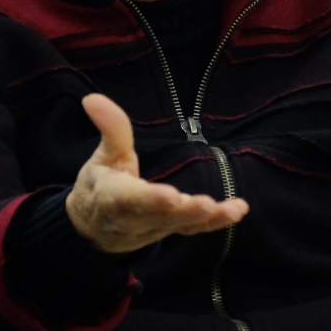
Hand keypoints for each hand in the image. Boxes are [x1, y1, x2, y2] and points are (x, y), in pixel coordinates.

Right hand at [65, 93, 248, 253]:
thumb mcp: (102, 156)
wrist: (93, 228)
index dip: (150, 199)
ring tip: (229, 209)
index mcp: (113, 197)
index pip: (131, 200)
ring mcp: (154, 229)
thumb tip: (92, 98)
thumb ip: (109, 129)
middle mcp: (134, 219)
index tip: (171, 195)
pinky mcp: (169, 231)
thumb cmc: (99, 185)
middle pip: (160, 217)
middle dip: (184, 212)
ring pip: (180, 226)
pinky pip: (193, 230)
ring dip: (205, 219)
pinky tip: (238, 211)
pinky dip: (216, 223)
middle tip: (206, 204)